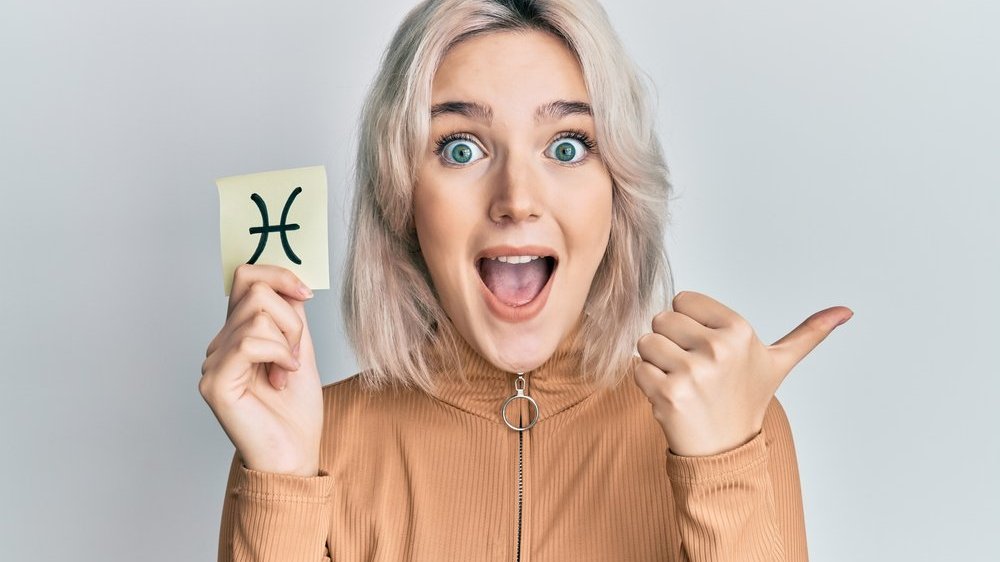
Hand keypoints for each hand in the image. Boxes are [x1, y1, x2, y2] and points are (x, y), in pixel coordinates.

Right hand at [199, 264, 323, 475]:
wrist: (294, 454)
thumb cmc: (296, 411)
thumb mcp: (299, 350)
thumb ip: (290, 316)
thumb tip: (288, 282)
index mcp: (238, 333)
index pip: (245, 277)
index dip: (278, 275)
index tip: (305, 293)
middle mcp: (220, 344)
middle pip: (254, 289)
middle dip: (290, 315)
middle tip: (296, 351)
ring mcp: (213, 362)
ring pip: (256, 314)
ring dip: (286, 340)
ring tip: (287, 371)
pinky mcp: (215, 382)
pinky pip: (250, 342)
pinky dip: (278, 354)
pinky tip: (282, 377)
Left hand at [635, 290, 852, 456]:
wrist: (726, 450)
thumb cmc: (746, 400)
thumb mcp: (778, 364)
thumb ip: (809, 334)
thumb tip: (846, 311)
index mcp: (739, 330)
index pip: (681, 299)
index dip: (687, 323)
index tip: (705, 348)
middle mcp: (718, 347)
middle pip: (660, 318)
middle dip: (669, 342)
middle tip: (692, 369)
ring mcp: (693, 371)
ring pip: (646, 342)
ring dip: (655, 363)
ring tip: (681, 382)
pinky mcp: (669, 393)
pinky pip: (637, 368)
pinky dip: (645, 383)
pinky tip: (669, 397)